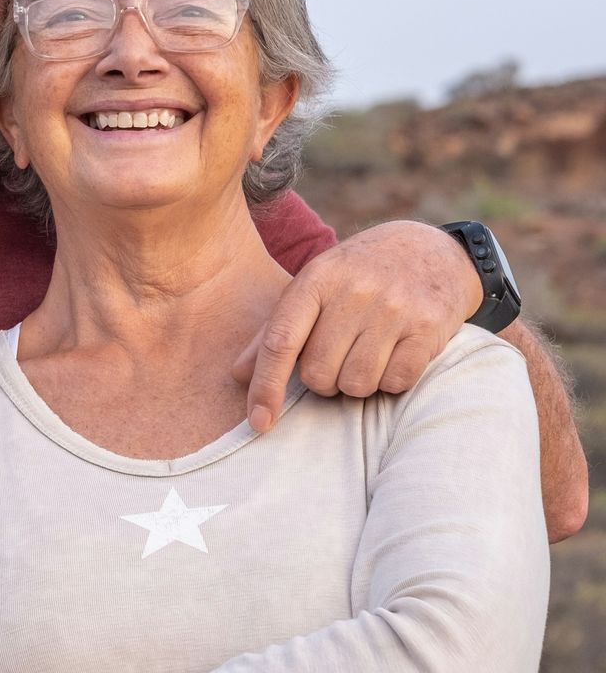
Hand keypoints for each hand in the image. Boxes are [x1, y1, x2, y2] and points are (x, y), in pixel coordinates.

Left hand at [236, 221, 481, 431]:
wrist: (433, 250)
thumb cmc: (359, 275)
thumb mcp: (314, 286)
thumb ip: (276, 329)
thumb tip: (239, 375)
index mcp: (316, 280)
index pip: (280, 341)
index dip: (266, 386)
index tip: (258, 422)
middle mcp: (354, 292)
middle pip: (318, 373)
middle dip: (323, 380)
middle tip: (338, 357)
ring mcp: (394, 309)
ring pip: (356, 384)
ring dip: (356, 383)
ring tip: (366, 354)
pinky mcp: (428, 327)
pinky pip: (396, 382)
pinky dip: (390, 381)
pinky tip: (395, 354)